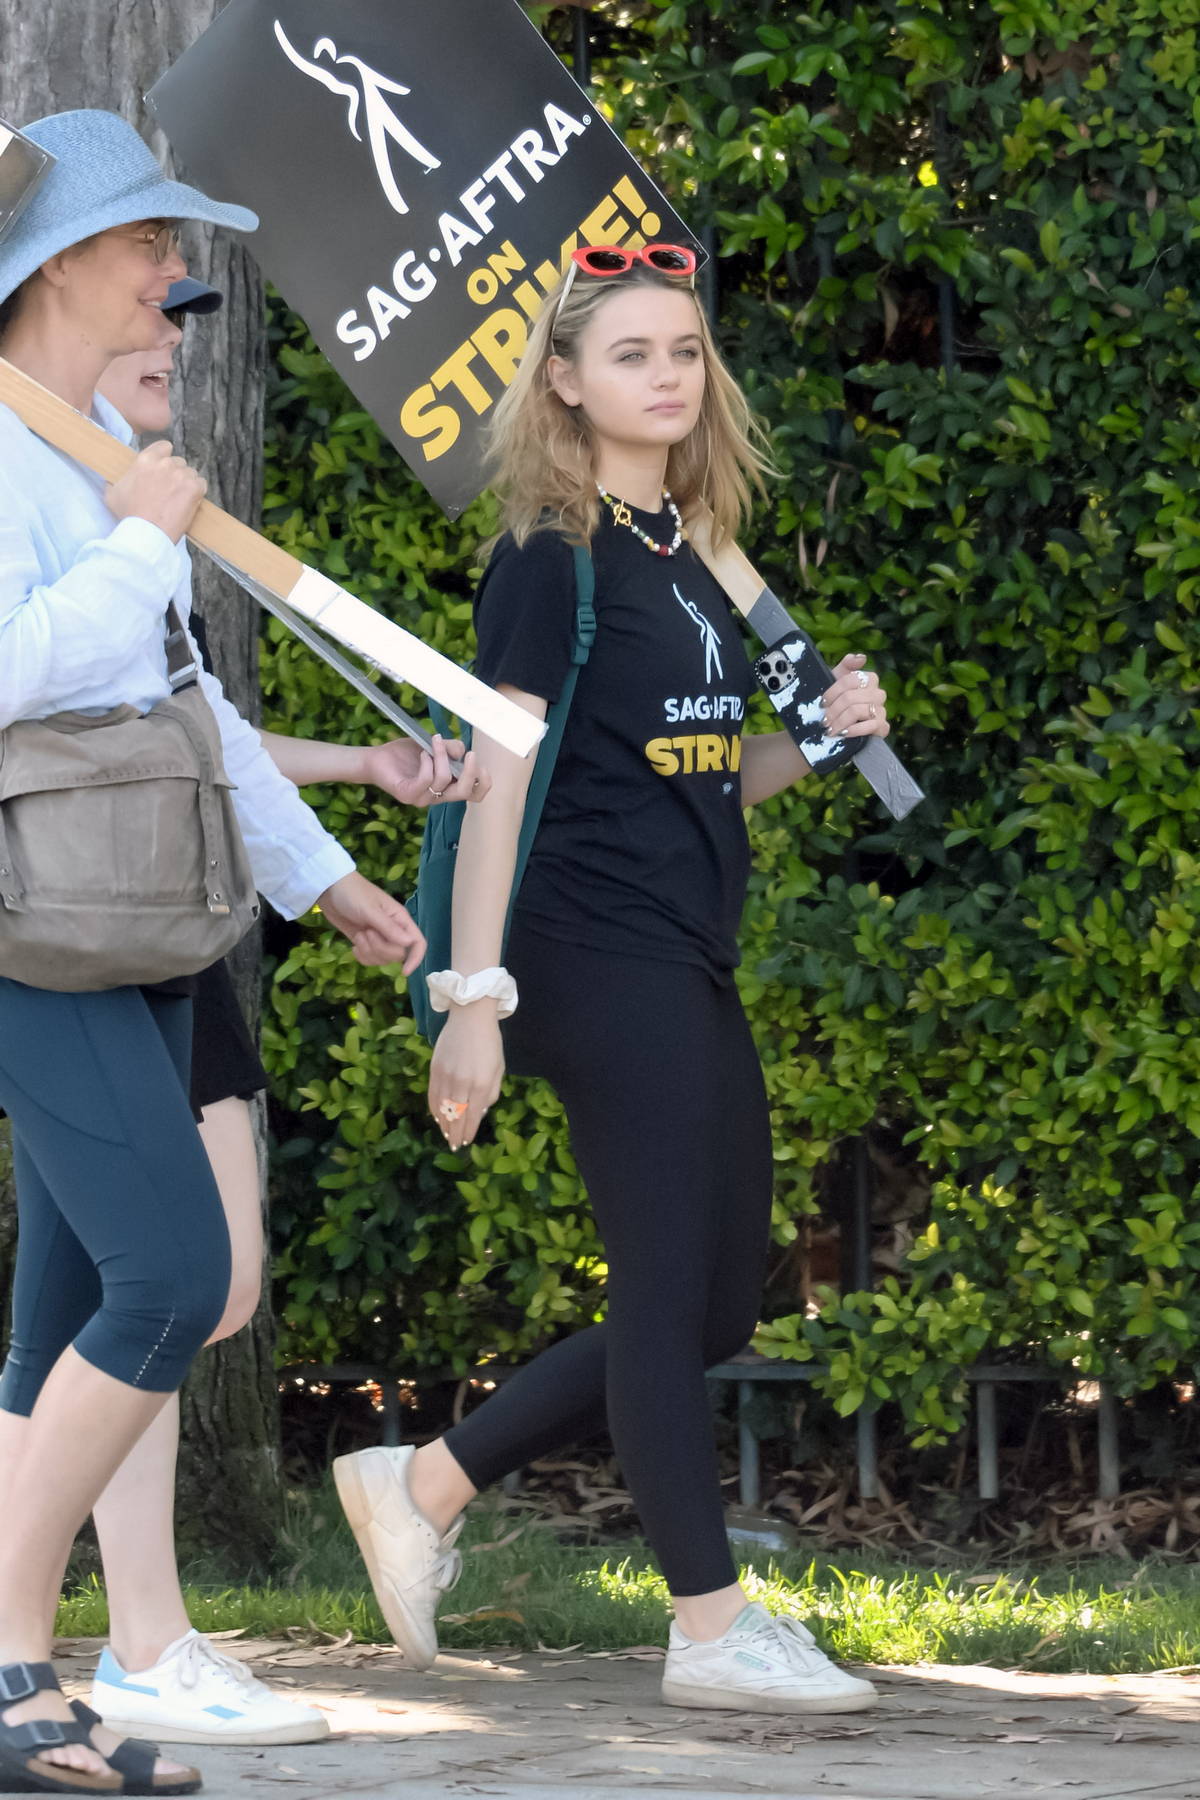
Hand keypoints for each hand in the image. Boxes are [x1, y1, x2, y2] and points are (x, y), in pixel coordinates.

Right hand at [106, 440, 206, 542]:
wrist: (146, 533)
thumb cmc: (129, 515)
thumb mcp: (113, 493)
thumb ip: (116, 481)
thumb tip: (115, 481)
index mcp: (145, 460)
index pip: (164, 446)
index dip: (165, 456)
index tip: (163, 468)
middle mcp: (165, 464)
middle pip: (178, 462)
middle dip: (175, 473)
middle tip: (169, 490)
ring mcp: (181, 475)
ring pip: (190, 473)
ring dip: (186, 483)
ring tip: (177, 499)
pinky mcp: (194, 488)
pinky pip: (201, 484)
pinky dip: (197, 492)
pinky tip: (188, 503)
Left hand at [317, 870, 425, 972]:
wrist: (330, 890)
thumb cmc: (353, 894)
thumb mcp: (371, 910)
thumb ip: (389, 928)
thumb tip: (409, 943)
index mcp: (400, 920)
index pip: (417, 943)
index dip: (415, 959)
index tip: (404, 971)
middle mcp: (393, 931)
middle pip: (398, 954)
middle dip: (381, 949)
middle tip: (366, 933)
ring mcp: (378, 938)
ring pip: (383, 959)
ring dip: (369, 952)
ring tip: (359, 935)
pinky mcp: (365, 943)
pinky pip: (370, 959)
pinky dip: (361, 956)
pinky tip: (354, 945)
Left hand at [361, 734, 490, 807]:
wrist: (376, 758)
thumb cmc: (406, 754)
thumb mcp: (434, 746)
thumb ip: (451, 749)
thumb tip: (462, 751)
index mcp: (448, 786)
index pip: (474, 794)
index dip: (484, 783)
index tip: (481, 764)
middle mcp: (438, 796)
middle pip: (465, 792)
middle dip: (470, 771)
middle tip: (468, 754)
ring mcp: (423, 799)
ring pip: (444, 780)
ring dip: (442, 756)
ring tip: (433, 742)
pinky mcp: (407, 795)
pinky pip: (425, 779)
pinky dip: (427, 762)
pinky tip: (421, 754)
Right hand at [428, 1004, 504, 1149]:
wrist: (470, 1016)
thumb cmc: (490, 1042)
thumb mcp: (498, 1068)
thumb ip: (491, 1092)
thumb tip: (479, 1113)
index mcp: (481, 1084)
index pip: (472, 1116)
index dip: (468, 1131)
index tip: (466, 1142)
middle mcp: (462, 1083)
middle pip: (456, 1116)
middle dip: (454, 1134)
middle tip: (454, 1147)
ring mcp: (446, 1076)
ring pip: (442, 1108)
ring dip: (443, 1125)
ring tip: (446, 1135)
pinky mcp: (435, 1069)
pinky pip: (433, 1095)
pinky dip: (434, 1109)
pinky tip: (437, 1117)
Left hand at [823, 653, 889, 739]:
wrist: (839, 725)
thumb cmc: (837, 700)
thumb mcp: (837, 680)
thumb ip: (847, 665)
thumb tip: (861, 658)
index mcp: (869, 679)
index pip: (850, 681)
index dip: (833, 692)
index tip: (822, 703)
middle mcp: (878, 693)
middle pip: (851, 697)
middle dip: (833, 710)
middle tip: (823, 720)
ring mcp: (882, 710)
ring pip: (857, 711)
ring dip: (840, 721)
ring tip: (829, 729)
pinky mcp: (883, 727)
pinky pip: (870, 726)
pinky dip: (854, 730)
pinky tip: (843, 734)